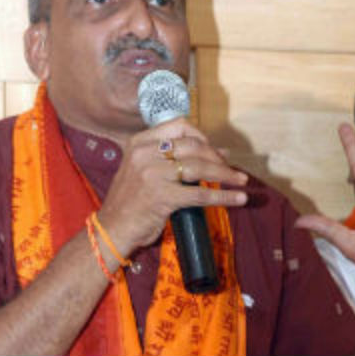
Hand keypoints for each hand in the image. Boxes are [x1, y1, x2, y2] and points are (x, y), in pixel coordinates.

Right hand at [98, 118, 247, 251]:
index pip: (178, 127)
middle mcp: (145, 154)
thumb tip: (221, 151)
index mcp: (140, 142)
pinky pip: (200, 194)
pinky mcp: (162, 197)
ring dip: (225, 174)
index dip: (202, 136)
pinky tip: (238, 199)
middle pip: (193, 146)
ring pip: (199, 168)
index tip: (214, 149)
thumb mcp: (145, 169)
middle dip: (217, 157)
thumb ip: (175, 159)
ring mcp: (153, 175)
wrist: (112, 228)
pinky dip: (223, 196)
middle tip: (231, 169)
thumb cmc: (131, 200)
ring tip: (242, 181)